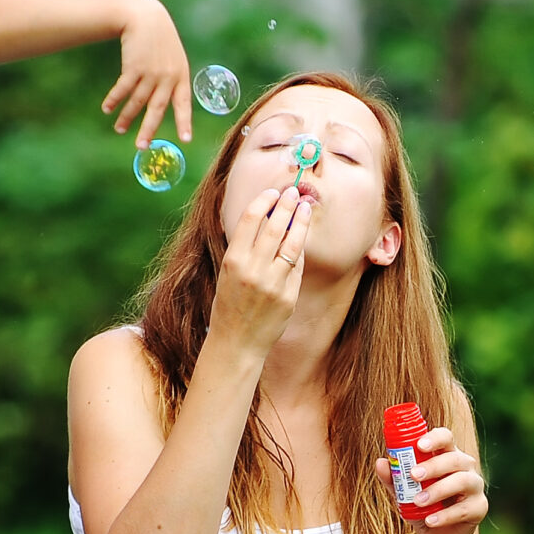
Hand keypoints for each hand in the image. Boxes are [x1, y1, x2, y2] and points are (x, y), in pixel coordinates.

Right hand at [102, 0, 191, 146]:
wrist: (145, 15)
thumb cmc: (160, 40)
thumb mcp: (173, 58)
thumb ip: (171, 80)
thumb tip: (160, 106)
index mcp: (181, 75)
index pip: (183, 103)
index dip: (183, 122)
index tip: (185, 140)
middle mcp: (167, 76)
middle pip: (157, 108)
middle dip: (148, 129)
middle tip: (141, 147)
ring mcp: (151, 71)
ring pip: (137, 101)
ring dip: (126, 117)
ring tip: (120, 130)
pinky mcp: (134, 66)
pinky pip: (123, 88)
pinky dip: (114, 99)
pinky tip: (107, 109)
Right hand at [207, 184, 314, 358]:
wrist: (236, 342)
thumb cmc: (229, 304)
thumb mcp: (228, 272)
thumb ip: (245, 247)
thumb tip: (268, 217)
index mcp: (233, 260)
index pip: (251, 219)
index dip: (264, 200)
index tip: (272, 192)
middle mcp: (253, 270)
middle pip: (275, 226)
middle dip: (286, 205)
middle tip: (294, 192)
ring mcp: (273, 284)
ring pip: (292, 244)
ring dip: (300, 222)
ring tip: (305, 207)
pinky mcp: (288, 296)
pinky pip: (297, 266)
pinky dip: (298, 250)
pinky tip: (300, 239)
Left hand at [403, 424, 487, 533]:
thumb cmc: (421, 505)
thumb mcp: (404, 493)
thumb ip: (394, 479)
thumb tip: (381, 463)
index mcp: (447, 455)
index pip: (445, 437)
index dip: (434, 438)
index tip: (419, 445)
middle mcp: (465, 467)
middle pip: (454, 458)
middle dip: (433, 465)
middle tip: (413, 475)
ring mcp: (475, 486)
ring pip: (462, 481)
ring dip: (438, 490)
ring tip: (418, 501)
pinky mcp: (479, 507)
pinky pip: (464, 509)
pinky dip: (445, 515)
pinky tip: (430, 521)